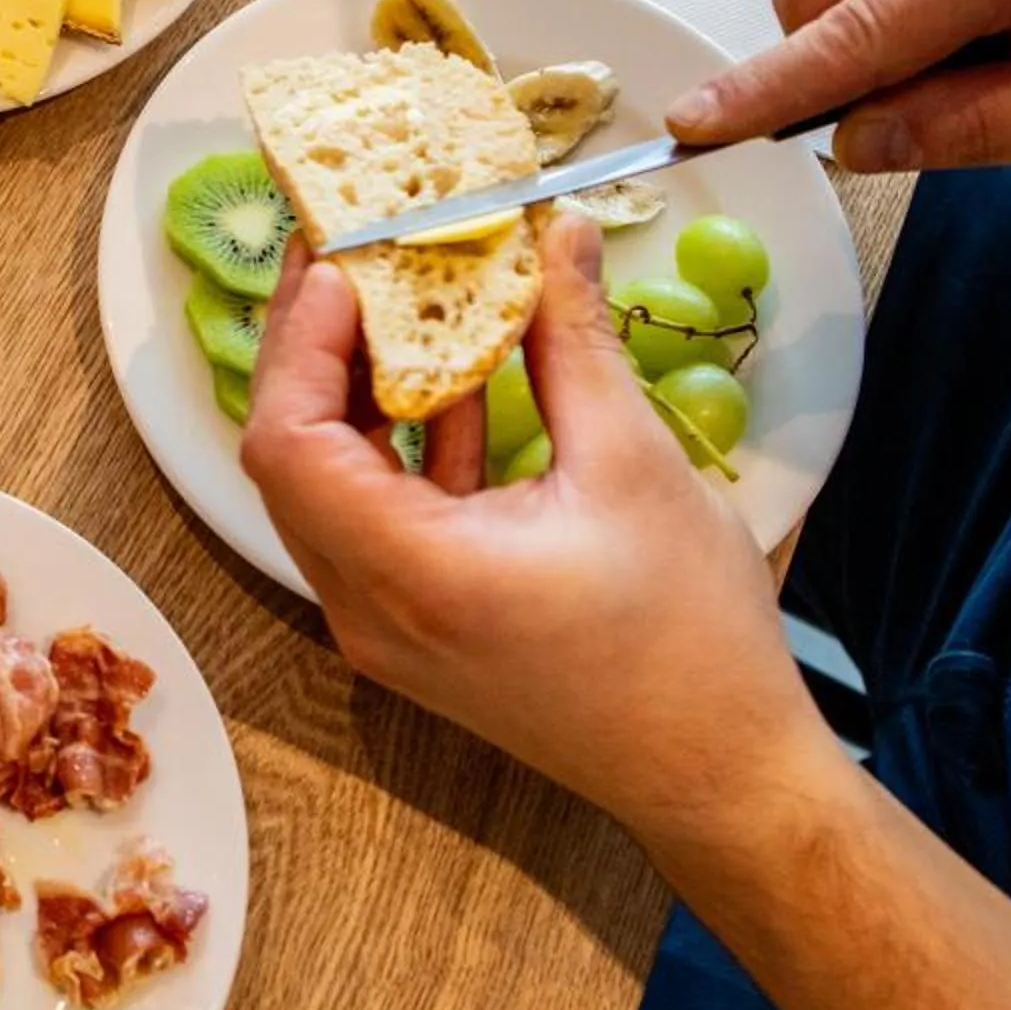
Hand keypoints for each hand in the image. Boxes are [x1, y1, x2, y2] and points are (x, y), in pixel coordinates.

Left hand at [239, 217, 826, 847]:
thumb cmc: (689, 639)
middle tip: (349, 255)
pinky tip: (456, 378)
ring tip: (397, 297)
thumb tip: (553, 232)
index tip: (341, 263)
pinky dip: (400, 445)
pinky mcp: (420, 628)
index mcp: (409, 574)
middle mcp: (371, 609)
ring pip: (330, 487)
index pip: (288, 442)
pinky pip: (377, 519)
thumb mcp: (633, 464)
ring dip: (357, 392)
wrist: (722, 777)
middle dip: (315, 349)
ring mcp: (388, 627)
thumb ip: (574, 339)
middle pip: (291, 460)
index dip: (299, 341)